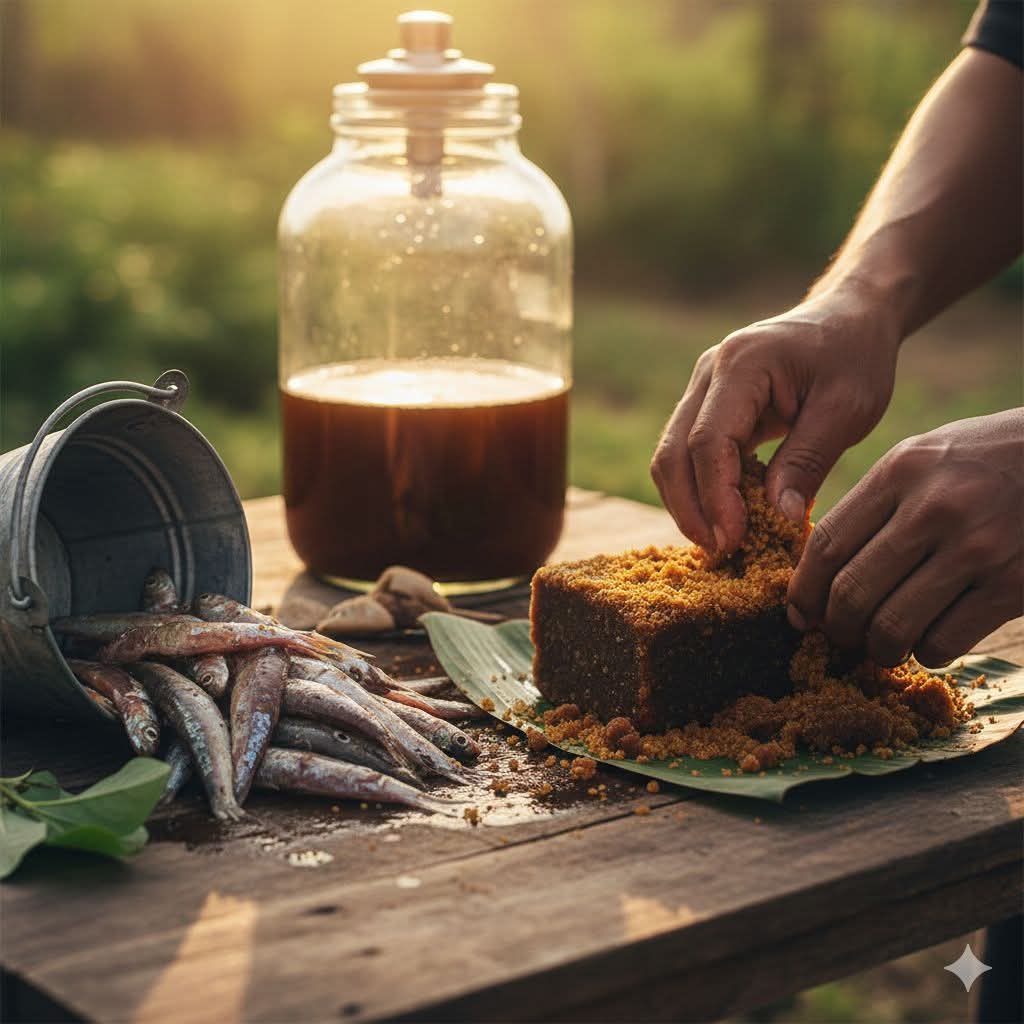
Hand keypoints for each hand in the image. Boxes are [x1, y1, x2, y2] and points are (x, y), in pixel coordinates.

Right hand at [650, 288, 899, 551]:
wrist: (849, 317)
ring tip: (720, 543)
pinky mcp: (706, 405)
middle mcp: (708, 373)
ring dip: (687, 504)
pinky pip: (686, 454)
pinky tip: (724, 518)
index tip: (734, 540)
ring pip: (670, 457)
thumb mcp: (848, 407)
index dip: (716, 497)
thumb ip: (808, 459)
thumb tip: (779, 517)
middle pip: (673, 453)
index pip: (709, 441)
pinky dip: (698, 490)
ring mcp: (700, 387)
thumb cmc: (854, 356)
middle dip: (690, 509)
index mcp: (742, 364)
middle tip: (720, 552)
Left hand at [787, 410, 1023, 666]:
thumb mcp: (923, 457)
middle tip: (841, 637)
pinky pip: (942, 641)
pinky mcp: (1014, 586)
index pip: (827, 543)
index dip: (803, 590)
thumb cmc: (987, 460)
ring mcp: (976, 548)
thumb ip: (872, 503)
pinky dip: (925, 653)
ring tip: (881, 647)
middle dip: (836, 628)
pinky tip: (928, 641)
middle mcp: (934, 508)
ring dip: (877, 649)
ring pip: (892, 626)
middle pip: (851, 591)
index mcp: (901, 471)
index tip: (799, 614)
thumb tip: (814, 567)